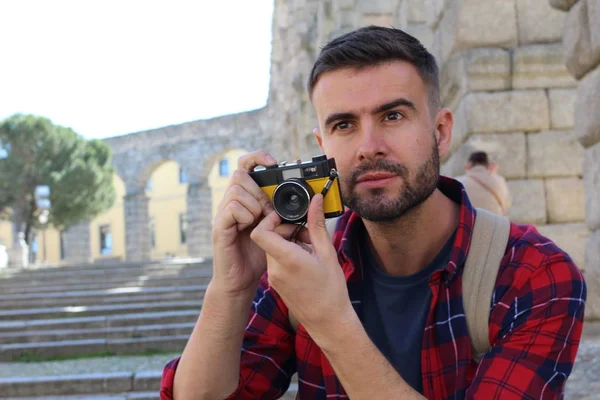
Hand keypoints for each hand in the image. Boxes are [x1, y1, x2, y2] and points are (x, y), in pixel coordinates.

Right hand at [211, 151, 277, 296]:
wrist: (242, 281)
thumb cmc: (260, 255)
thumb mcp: (281, 231)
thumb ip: (290, 215)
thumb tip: (313, 203)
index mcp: (247, 198)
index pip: (246, 166)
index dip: (257, 158)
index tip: (273, 162)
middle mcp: (232, 202)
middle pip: (239, 174)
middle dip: (258, 188)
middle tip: (268, 208)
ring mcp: (224, 213)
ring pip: (236, 190)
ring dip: (254, 203)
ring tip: (261, 220)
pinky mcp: (219, 227)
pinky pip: (230, 208)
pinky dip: (245, 214)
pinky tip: (250, 226)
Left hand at [250, 194, 352, 340]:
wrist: (328, 321)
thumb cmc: (331, 291)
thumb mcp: (327, 253)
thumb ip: (317, 225)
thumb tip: (315, 202)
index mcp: (287, 259)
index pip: (260, 232)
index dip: (269, 220)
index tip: (286, 217)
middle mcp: (275, 268)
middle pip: (268, 237)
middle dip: (286, 229)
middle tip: (306, 233)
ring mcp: (274, 277)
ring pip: (272, 247)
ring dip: (288, 241)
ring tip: (309, 246)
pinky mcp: (275, 282)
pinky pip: (276, 259)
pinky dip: (288, 252)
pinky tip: (305, 258)